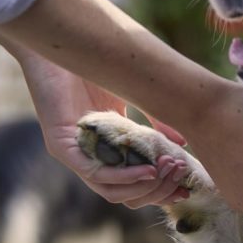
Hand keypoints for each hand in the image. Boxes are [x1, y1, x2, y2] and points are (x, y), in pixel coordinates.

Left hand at [18, 53, 188, 207]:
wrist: (56, 47)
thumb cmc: (91, 68)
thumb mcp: (131, 99)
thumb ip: (154, 122)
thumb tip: (183, 144)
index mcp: (103, 152)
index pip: (132, 186)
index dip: (160, 191)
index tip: (186, 186)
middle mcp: (87, 159)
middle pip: (125, 195)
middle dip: (157, 192)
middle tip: (181, 179)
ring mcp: (72, 155)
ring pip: (110, 191)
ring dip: (143, 188)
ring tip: (166, 174)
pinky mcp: (60, 147)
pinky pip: (94, 173)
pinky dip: (123, 177)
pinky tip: (147, 171)